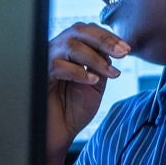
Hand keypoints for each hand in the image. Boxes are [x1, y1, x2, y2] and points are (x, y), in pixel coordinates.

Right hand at [44, 22, 131, 164]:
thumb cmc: (73, 109)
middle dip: (104, 40)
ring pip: (70, 45)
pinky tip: (92, 81)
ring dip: (95, 58)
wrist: (59, 133)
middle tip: (123, 54)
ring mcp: (45, 62)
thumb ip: (102, 66)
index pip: (87, 31)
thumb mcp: (95, 84)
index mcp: (69, 51)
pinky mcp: (39, 76)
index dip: (107, 36)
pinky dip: (79, 71)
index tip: (127, 49)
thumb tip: (114, 49)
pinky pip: (57, 66)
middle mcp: (56, 51)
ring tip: (110, 73)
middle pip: (78, 31)